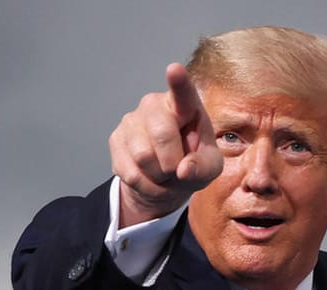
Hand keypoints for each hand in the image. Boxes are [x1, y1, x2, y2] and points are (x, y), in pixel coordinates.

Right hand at [110, 63, 222, 226]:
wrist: (166, 178)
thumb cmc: (193, 163)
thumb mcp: (210, 168)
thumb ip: (203, 167)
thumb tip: (183, 170)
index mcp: (185, 106)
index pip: (182, 92)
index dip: (178, 81)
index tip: (175, 69)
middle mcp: (154, 105)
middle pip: (162, 135)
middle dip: (173, 163)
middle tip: (177, 169)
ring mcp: (132, 120)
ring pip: (143, 156)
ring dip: (158, 175)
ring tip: (164, 173)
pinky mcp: (116, 138)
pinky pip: (130, 170)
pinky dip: (145, 184)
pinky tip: (150, 177)